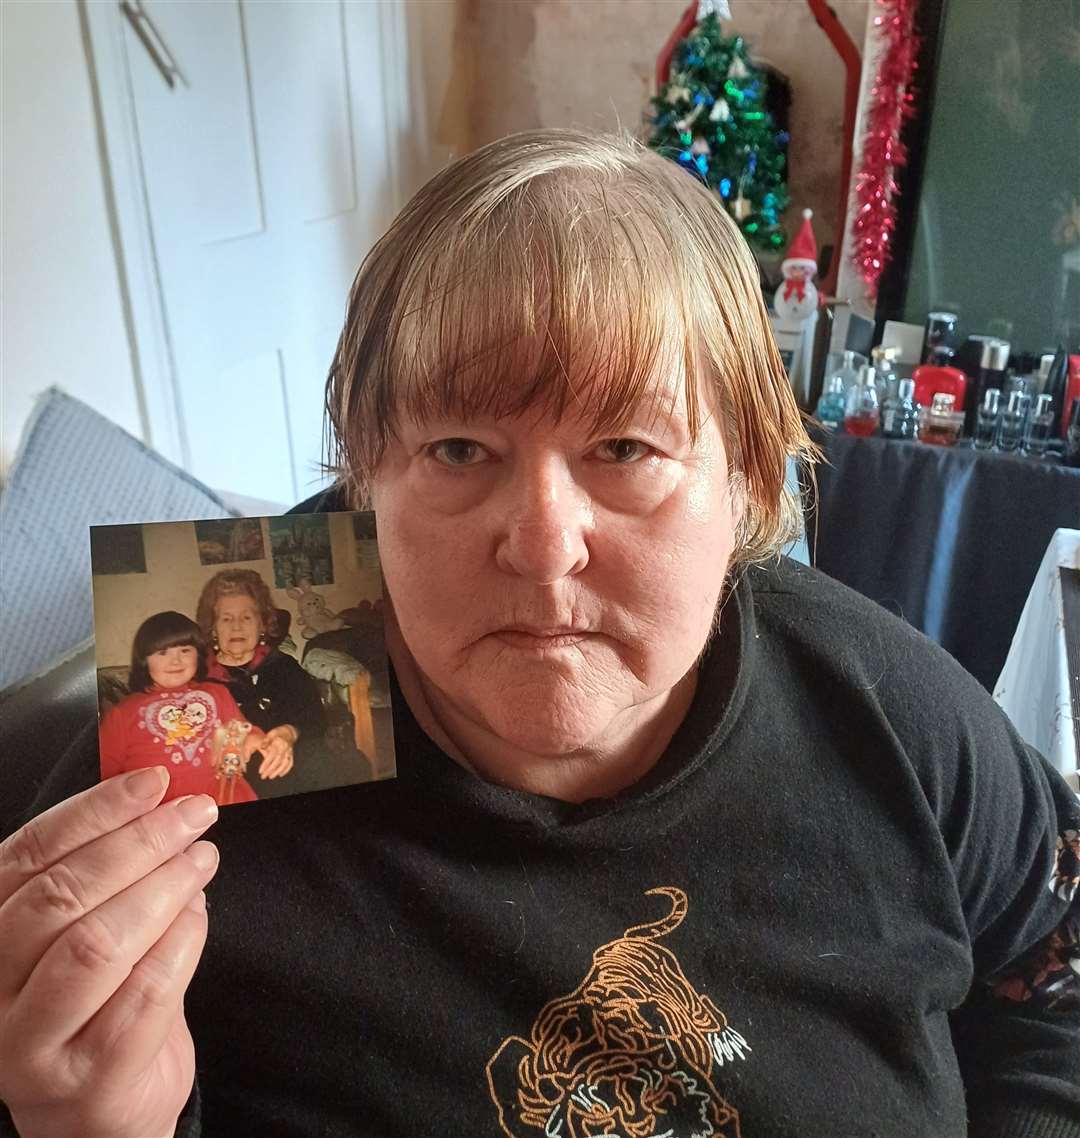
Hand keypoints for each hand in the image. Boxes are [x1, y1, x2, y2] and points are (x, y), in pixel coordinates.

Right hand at [0, 768, 218, 1137]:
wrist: (103, 1111)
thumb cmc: (98, 1003)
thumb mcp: (83, 928)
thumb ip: (105, 872)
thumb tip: (164, 799)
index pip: (27, 855)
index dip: (95, 810)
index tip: (155, 780)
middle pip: (61, 896)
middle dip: (140, 843)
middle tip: (195, 815)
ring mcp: (30, 1045)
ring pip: (97, 944)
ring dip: (164, 888)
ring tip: (203, 859)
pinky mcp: (86, 1082)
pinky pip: (144, 993)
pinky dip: (182, 940)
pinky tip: (199, 913)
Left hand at [253, 725, 295, 779]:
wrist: (289, 731)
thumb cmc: (278, 732)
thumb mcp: (271, 733)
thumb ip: (266, 740)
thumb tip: (262, 746)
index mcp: (279, 744)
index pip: (271, 756)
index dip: (266, 764)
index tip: (260, 771)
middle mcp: (285, 749)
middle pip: (277, 762)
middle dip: (270, 770)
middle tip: (263, 776)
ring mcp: (289, 752)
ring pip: (284, 764)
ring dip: (278, 772)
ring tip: (271, 777)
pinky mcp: (292, 755)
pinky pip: (290, 763)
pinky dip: (286, 770)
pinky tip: (281, 774)